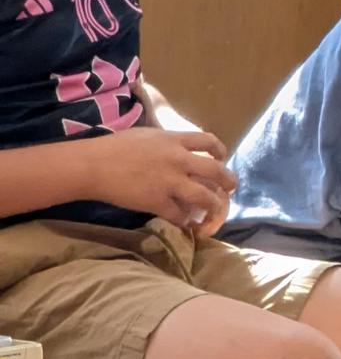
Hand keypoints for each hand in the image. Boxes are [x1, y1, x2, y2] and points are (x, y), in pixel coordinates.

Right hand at [73, 129, 235, 230]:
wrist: (92, 165)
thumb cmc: (114, 147)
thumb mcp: (146, 135)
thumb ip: (167, 141)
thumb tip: (179, 146)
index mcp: (174, 140)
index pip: (209, 141)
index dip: (220, 151)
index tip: (221, 158)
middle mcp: (178, 160)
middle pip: (216, 171)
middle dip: (228, 181)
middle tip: (230, 188)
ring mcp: (169, 182)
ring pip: (205, 197)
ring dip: (213, 206)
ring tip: (214, 211)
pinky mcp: (157, 202)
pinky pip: (180, 215)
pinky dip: (185, 221)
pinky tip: (185, 223)